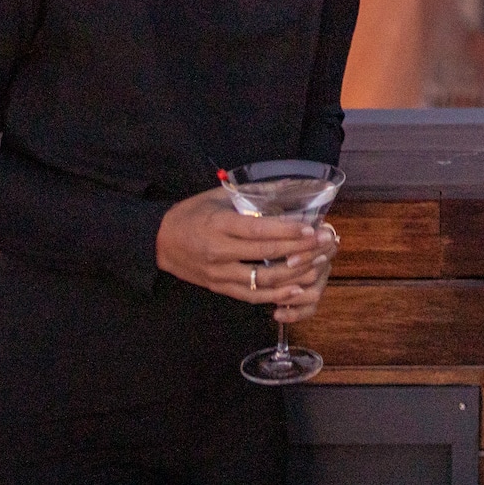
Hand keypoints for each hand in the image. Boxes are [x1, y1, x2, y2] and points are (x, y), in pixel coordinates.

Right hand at [156, 187, 338, 315]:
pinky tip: (295, 288)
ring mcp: (220, 274)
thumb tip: (285, 188)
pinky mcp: (220, 288)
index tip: (310, 228)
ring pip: (262, 280)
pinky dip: (275, 295)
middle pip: (265, 255)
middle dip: (298, 250)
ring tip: (317, 264)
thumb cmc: (191, 214)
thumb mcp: (216, 196)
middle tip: (323, 243)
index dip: (285, 231)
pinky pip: (251, 295)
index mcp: (218, 225)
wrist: (160, 242)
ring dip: (293, 274)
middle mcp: (219, 252)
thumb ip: (248, 196)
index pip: (257, 230)